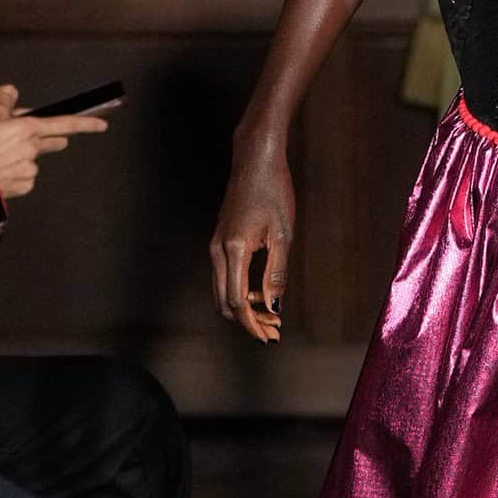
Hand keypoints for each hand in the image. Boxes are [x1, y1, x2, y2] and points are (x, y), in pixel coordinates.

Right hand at [0, 83, 111, 199]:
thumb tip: (11, 92)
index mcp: (26, 128)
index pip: (63, 124)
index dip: (85, 124)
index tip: (102, 125)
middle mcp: (32, 150)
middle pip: (49, 141)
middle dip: (44, 137)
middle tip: (19, 136)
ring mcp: (29, 171)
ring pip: (32, 158)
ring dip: (22, 153)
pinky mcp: (23, 186)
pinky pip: (24, 174)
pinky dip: (15, 170)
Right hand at [211, 135, 293, 342]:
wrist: (255, 160)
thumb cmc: (272, 191)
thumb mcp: (282, 235)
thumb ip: (277, 273)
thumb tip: (275, 307)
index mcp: (233, 250)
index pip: (237, 302)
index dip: (253, 324)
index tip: (270, 337)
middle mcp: (217, 251)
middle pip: (225, 302)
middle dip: (248, 320)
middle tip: (274, 330)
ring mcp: (215, 246)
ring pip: (222, 291)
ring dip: (244, 308)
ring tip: (271, 314)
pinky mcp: (219, 241)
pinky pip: (224, 276)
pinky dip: (240, 291)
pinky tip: (262, 291)